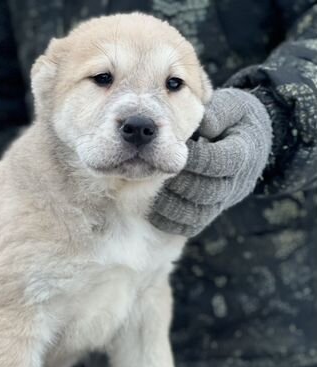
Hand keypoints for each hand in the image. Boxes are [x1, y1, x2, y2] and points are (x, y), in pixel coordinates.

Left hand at [149, 88, 272, 236]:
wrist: (250, 143)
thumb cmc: (234, 119)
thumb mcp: (233, 106)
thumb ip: (219, 113)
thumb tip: (204, 124)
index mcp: (245, 154)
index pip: (221, 162)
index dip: (197, 159)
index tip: (175, 150)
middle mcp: (237, 183)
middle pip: (208, 191)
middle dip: (180, 183)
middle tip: (156, 173)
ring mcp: (224, 202)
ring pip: (198, 213)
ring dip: (172, 205)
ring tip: (149, 192)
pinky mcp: (211, 213)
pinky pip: (191, 226)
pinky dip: (171, 221)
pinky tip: (153, 209)